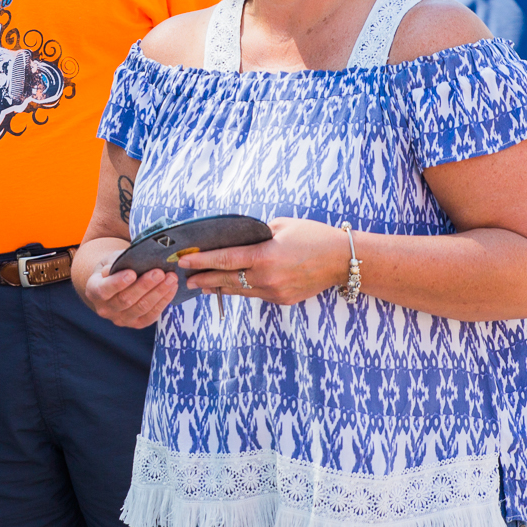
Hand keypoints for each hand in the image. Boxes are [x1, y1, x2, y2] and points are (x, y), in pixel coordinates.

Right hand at [79, 254, 177, 328]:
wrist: (114, 284)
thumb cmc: (113, 268)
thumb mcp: (109, 260)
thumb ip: (116, 261)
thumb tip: (128, 262)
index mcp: (93, 291)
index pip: (104, 289)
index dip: (118, 283)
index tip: (132, 273)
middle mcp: (105, 309)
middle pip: (126, 300)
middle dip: (144, 285)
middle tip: (160, 272)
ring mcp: (121, 319)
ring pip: (141, 308)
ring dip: (158, 293)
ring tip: (171, 278)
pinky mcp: (136, 324)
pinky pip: (151, 315)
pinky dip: (163, 301)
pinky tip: (172, 288)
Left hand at [177, 217, 346, 305]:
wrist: (341, 260)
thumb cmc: (313, 236)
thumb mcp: (282, 226)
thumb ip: (257, 235)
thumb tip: (238, 240)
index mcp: (265, 256)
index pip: (225, 260)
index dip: (202, 262)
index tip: (185, 262)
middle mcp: (267, 277)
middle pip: (226, 280)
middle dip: (204, 279)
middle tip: (187, 279)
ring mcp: (274, 292)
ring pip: (239, 291)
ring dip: (220, 287)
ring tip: (203, 285)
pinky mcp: (282, 300)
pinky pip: (256, 294)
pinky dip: (242, 289)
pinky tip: (232, 286)